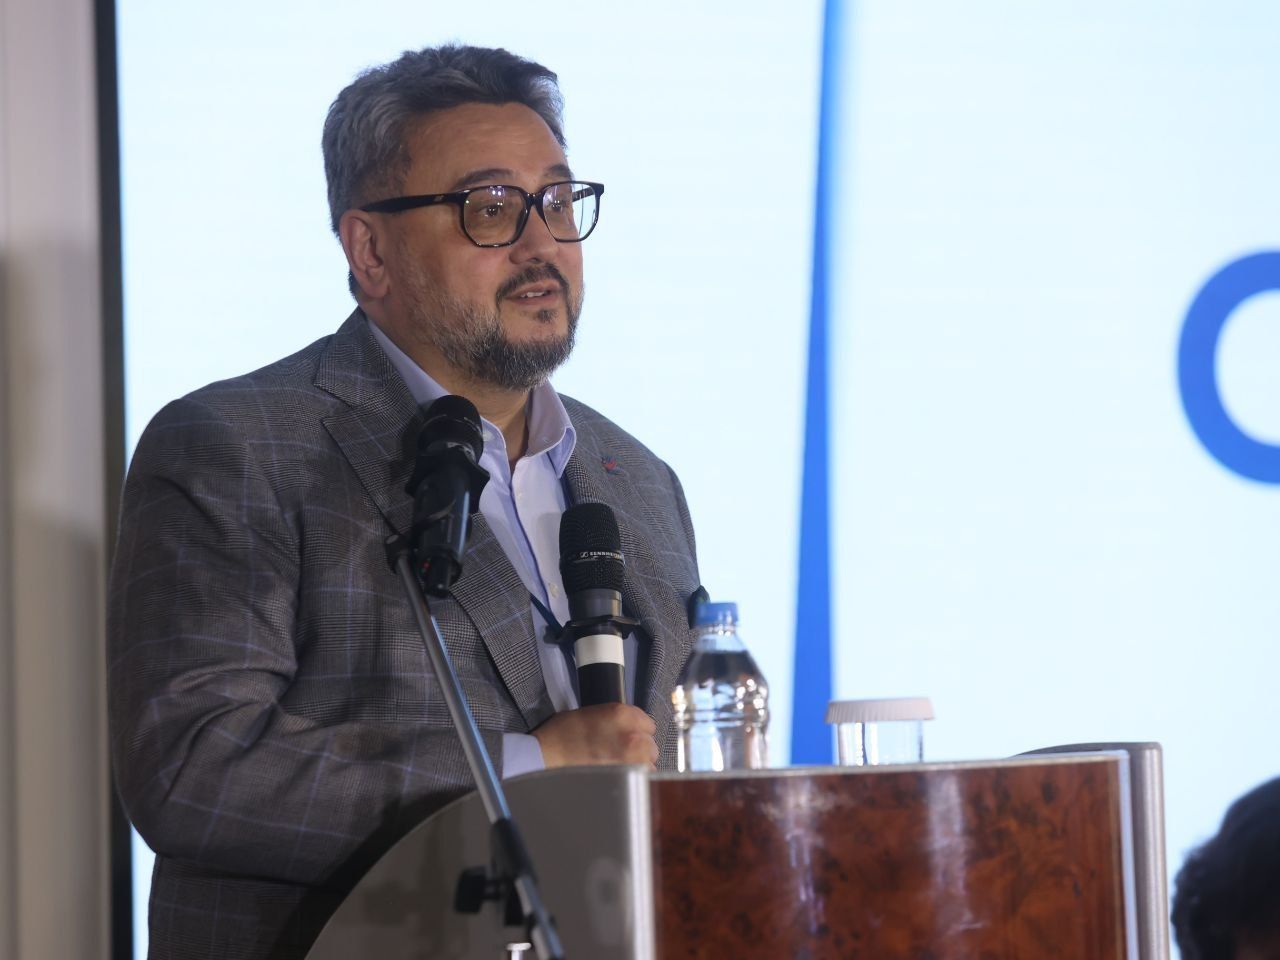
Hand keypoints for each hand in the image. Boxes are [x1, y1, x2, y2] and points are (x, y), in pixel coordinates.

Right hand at [531, 704, 657, 768]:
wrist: (547, 756)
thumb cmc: (563, 733)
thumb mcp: (592, 713)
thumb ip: (616, 719)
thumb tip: (629, 728)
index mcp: (622, 714)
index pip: (648, 723)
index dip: (637, 730)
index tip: (628, 736)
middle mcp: (632, 735)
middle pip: (650, 745)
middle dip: (639, 748)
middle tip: (620, 752)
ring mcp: (631, 759)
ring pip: (648, 763)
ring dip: (638, 764)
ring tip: (618, 766)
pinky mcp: (626, 777)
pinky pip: (641, 779)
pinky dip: (633, 779)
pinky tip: (617, 776)